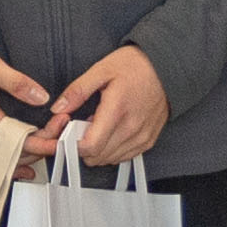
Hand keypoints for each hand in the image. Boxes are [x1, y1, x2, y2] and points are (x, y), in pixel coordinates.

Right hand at [0, 34, 51, 147]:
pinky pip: (1, 147)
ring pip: (7, 154)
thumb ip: (18, 84)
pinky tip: (30, 158)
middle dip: (40, 146)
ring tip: (53, 143)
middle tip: (62, 132)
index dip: (41, 142)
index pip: (17, 141)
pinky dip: (17, 153)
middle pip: (14, 152)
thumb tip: (42, 98)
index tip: (60, 139)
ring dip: (30, 152)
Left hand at [43, 46, 170, 166]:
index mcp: (117, 110)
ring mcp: (142, 137)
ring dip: (97, 150)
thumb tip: (58, 108)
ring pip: (109, 160)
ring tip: (97, 127)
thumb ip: (77, 91)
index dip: (73, 144)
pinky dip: (111, 150)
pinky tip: (110, 133)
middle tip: (80, 128)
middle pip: (97, 157)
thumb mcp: (101, 70)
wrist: (168, 68)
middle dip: (82, 147)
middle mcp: (131, 129)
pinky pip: (124, 157)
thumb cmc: (136, 66)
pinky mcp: (148, 141)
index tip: (68, 132)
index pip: (90, 146)